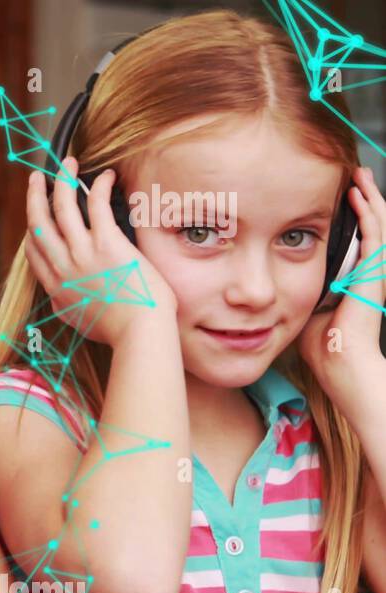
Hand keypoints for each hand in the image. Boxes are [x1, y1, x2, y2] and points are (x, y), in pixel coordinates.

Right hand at [26, 158, 176, 345]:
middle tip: (36, 179)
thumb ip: (67, 305)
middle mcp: (63, 266)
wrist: (138, 334)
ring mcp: (82, 253)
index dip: (32, 229)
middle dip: (35, 196)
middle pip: (38, 222)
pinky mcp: (107, 243)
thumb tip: (63, 297)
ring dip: (62, 180)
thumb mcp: (79, 322)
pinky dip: (98, 187)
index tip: (36, 217)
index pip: (33, 251)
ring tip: (67, 163)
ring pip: (61, 206)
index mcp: (56, 287)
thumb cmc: (118, 332)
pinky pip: (96, 205)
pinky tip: (105, 176)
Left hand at [300, 166, 385, 426]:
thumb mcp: (305, 305)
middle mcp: (370, 270)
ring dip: (370, 198)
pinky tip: (359, 196)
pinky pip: (375, 236)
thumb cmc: (319, 342)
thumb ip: (299, 287)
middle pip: (373, 225)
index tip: (339, 195)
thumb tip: (275, 277)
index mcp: (357, 276)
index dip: (353, 215)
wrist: (337, 359)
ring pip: (379, 224)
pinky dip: (368, 214)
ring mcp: (375, 270)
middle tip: (355, 174)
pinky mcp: (375, 273)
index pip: (358, 237)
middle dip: (365, 198)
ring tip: (360, 176)